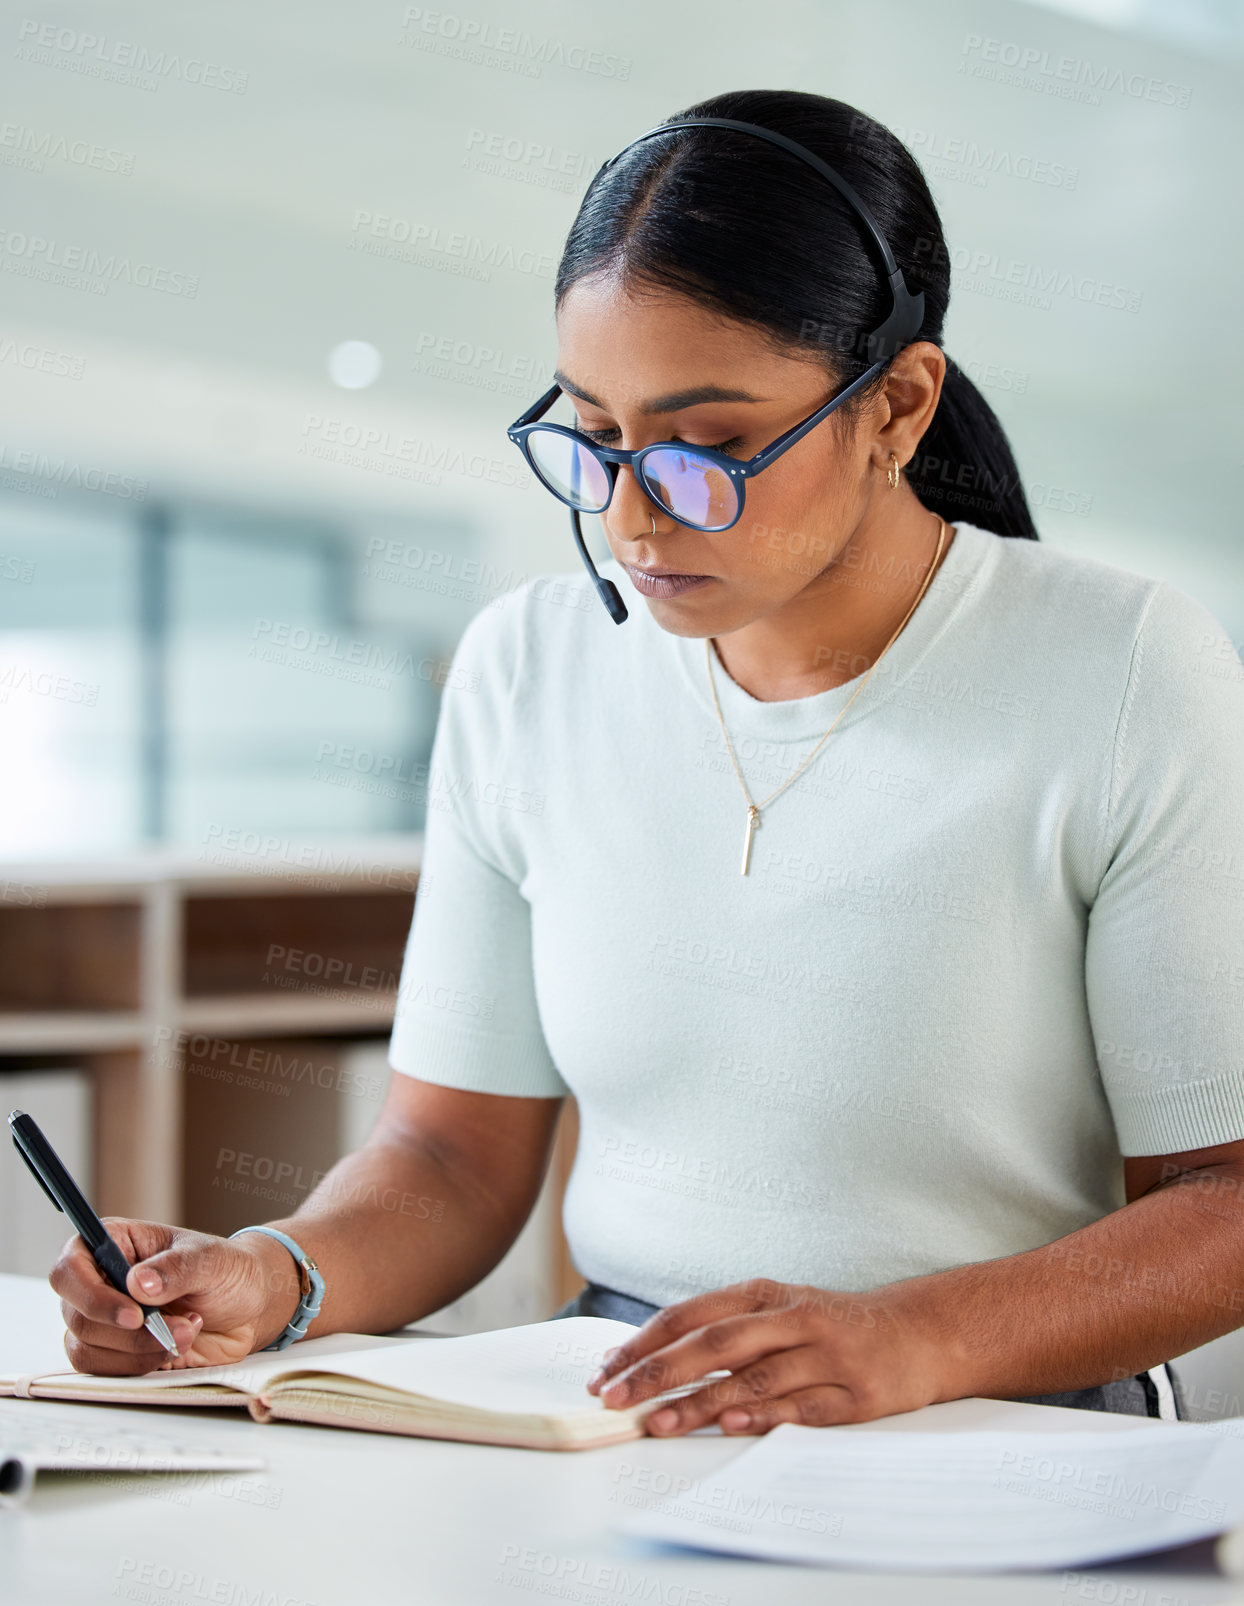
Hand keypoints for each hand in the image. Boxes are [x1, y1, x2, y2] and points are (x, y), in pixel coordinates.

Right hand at [50, 1219, 301, 1375]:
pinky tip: (174, 1348)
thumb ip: (176, 1268)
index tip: (133, 1313)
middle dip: (130, 1331)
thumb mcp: (212, 1261)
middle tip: (179, 1325)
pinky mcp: (115, 1351)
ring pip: (87, 1348)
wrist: (249, 1307)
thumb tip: (137, 1283)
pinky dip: (140, 1365)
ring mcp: (104, 1319)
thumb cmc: (228, 1271)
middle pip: (77, 1315)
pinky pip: (104, 1370)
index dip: (90, 1294)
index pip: (69, 1267)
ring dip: (139, 1350)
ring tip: (187, 1332)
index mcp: (115, 1244)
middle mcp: (100, 1281)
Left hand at [585, 1277, 949, 1435]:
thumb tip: (647, 1360)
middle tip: (616, 1398)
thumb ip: (721, 1333)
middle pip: (714, 1343)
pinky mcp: (855, 1393)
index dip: (644, 1343)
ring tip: (659, 1423)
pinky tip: (733, 1425)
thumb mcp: (777, 1313)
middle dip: (659, 1372)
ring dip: (701, 1402)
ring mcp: (825, 1354)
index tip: (604, 1371)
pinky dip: (767, 1416)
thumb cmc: (832, 1326)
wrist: (920, 1332)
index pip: (690, 1316)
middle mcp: (792, 1318)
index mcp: (765, 1295)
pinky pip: (803, 1407)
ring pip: (753, 1378)